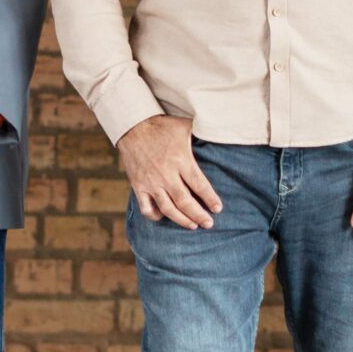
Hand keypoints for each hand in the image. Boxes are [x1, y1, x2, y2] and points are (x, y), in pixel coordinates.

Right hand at [121, 115, 220, 230]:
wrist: (132, 125)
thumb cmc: (161, 126)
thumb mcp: (184, 125)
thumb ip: (202, 130)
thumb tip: (220, 127)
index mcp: (181, 160)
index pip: (199, 185)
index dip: (210, 199)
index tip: (218, 208)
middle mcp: (166, 174)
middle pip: (185, 202)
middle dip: (199, 215)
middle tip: (209, 223)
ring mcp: (151, 182)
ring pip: (168, 209)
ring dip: (182, 220)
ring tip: (193, 225)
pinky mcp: (138, 186)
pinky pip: (147, 208)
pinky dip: (156, 216)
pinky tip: (164, 215)